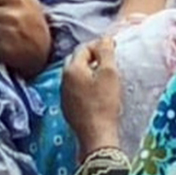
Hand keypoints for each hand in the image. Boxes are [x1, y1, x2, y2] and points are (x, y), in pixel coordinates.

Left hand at [61, 38, 122, 158]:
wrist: (96, 135)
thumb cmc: (105, 103)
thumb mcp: (110, 74)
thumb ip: (106, 52)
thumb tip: (104, 38)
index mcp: (72, 69)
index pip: (83, 48)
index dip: (98, 45)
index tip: (112, 47)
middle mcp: (63, 80)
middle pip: (76, 60)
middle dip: (90, 56)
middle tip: (107, 59)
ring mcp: (64, 95)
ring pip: (74, 75)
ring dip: (87, 70)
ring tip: (103, 74)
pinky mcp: (68, 107)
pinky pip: (75, 89)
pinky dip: (84, 84)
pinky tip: (96, 91)